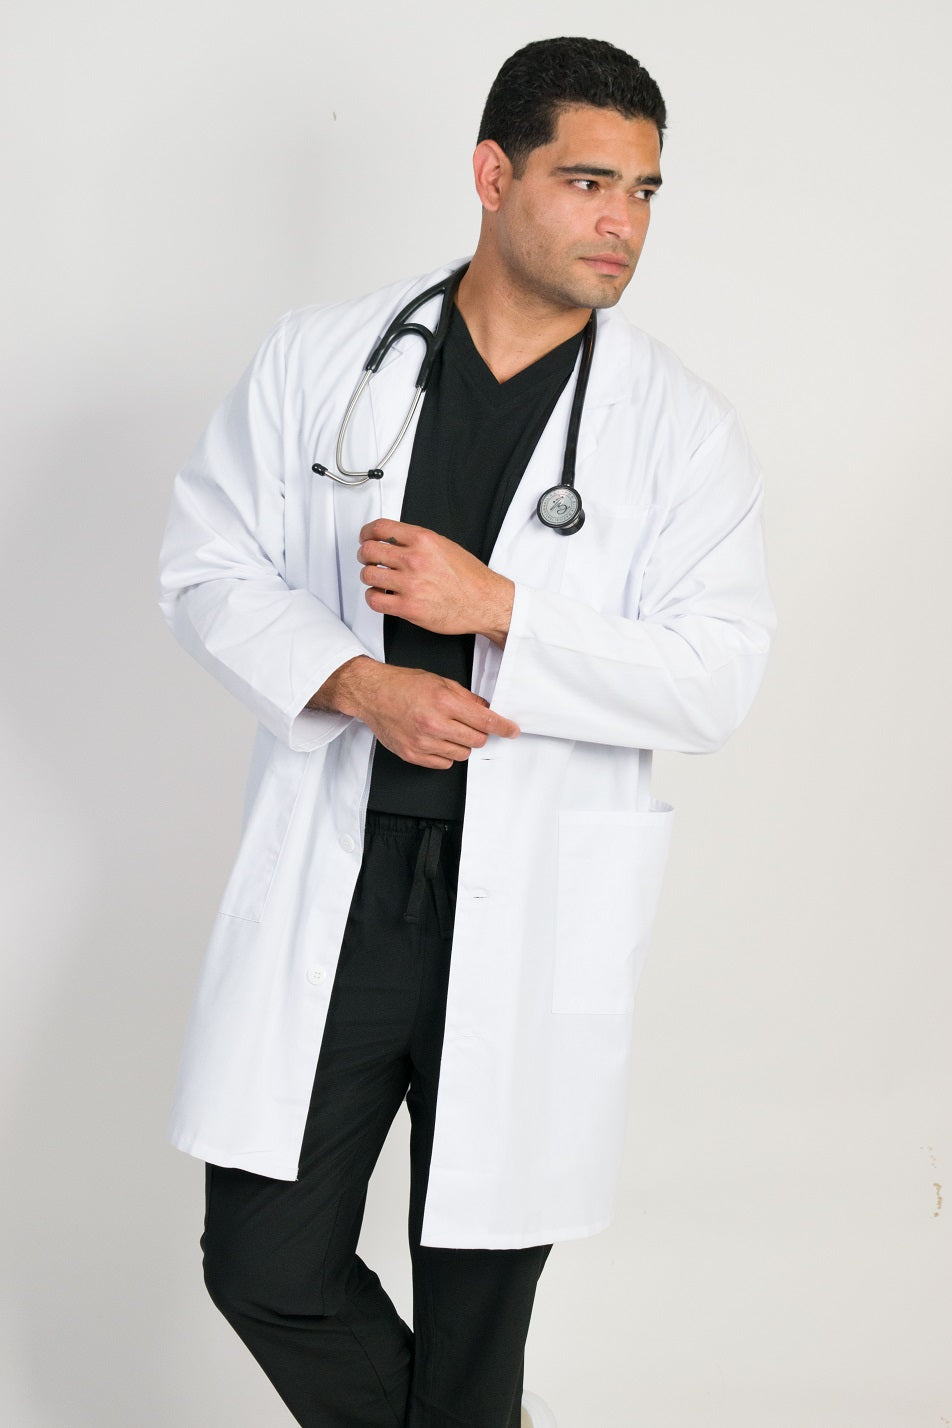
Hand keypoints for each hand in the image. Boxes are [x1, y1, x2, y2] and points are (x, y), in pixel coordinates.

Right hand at [310, 657, 519, 768]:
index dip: (504, 727)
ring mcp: (423, 742)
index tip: (512, 731)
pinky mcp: (413, 755)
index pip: (485, 721)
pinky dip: (445, 754)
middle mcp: (434, 724)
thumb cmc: (403, 684)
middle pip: (477, 740)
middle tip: (467, 724)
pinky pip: (444, 764)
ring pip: (462, 754)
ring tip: (447, 730)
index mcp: (444, 702)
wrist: (372, 694)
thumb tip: (486, 710)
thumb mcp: (440, 682)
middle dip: (478, 733)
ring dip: (461, 744)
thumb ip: (466, 698)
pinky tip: (436, 740)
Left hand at [357, 519, 513, 646]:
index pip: (380, 528)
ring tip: (377, 579)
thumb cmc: (470, 578)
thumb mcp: (445, 546)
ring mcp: (410, 584)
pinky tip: (380, 595)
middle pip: (369, 550)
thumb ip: (419, 541)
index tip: (365, 537)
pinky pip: (374, 600)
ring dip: (369, 576)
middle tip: (368, 559)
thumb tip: (396, 539)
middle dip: (365, 554)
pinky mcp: (408, 607)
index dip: (366, 532)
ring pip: (368, 575)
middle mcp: (414, 560)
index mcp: (423, 540)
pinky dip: (373, 597)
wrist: (484, 602)